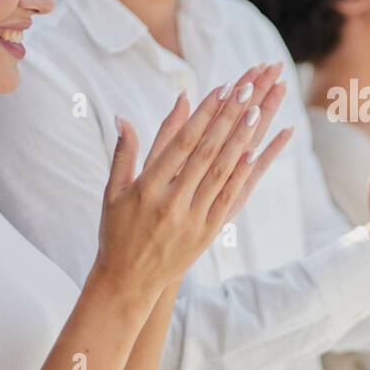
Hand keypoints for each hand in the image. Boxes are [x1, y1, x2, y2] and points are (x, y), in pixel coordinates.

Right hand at [92, 64, 291, 309]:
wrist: (128, 282)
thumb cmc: (117, 231)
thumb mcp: (112, 192)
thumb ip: (123, 153)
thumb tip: (123, 117)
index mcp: (146, 189)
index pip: (180, 145)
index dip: (202, 115)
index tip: (220, 88)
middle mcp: (171, 202)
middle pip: (206, 152)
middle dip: (228, 118)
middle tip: (247, 88)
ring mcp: (192, 218)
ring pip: (222, 172)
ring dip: (241, 139)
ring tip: (257, 110)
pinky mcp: (207, 232)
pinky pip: (229, 198)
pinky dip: (243, 173)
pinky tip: (257, 151)